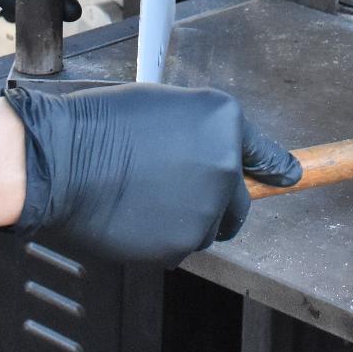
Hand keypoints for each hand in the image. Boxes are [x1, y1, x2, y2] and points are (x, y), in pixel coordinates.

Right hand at [2, 84, 301, 266]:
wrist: (62, 159)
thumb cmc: (100, 124)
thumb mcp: (164, 105)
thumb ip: (203, 132)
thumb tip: (217, 157)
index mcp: (224, 122)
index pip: (265, 155)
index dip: (275, 168)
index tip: (290, 177)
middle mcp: (226, 166)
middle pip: (238, 202)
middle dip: (215, 201)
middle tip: (172, 188)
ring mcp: (206, 208)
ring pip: (207, 227)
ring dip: (185, 219)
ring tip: (142, 194)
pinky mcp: (181, 243)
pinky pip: (180, 245)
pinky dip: (161, 237)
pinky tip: (133, 213)